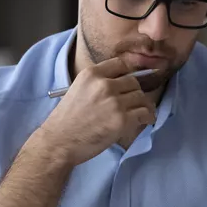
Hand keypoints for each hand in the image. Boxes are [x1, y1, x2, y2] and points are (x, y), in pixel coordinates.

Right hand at [37, 56, 155, 165]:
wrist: (59, 142)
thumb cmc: (66, 120)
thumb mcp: (77, 89)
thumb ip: (97, 83)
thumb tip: (120, 83)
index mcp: (91, 74)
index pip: (121, 64)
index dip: (126, 74)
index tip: (127, 84)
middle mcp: (104, 84)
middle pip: (133, 81)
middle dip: (134, 92)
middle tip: (132, 103)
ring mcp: (114, 102)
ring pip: (141, 97)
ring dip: (142, 106)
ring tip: (139, 113)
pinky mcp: (122, 119)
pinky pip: (144, 113)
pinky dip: (147, 117)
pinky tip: (144, 120)